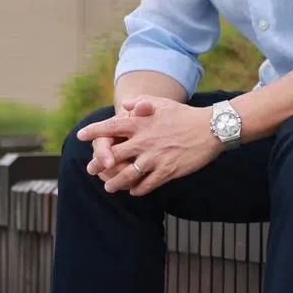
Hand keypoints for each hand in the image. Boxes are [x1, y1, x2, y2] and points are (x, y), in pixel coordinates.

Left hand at [77, 97, 219, 196]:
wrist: (211, 128)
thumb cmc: (185, 115)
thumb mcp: (162, 103)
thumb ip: (141, 102)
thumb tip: (125, 106)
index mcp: (141, 124)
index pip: (110, 128)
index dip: (93, 132)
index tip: (81, 136)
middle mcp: (144, 142)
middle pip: (112, 157)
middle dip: (98, 165)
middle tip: (92, 169)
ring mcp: (155, 158)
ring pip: (126, 175)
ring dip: (115, 183)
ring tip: (110, 187)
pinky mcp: (167, 171)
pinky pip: (146, 185)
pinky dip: (137, 189)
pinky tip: (134, 190)